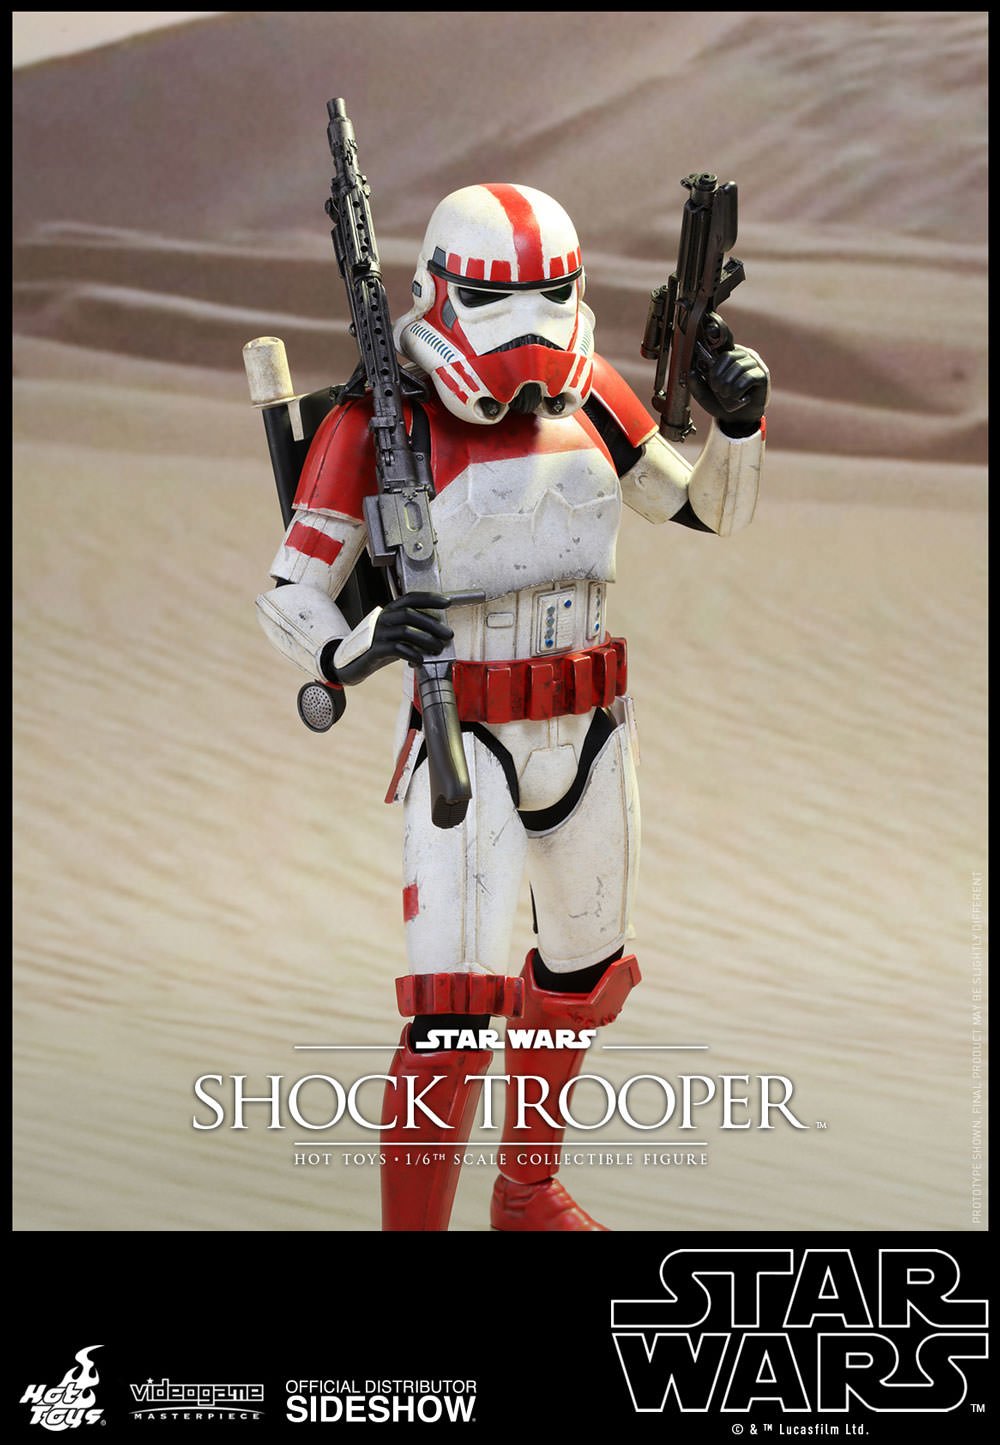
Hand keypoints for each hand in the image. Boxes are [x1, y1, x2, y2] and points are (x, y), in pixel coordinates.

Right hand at [322, 592, 454, 685]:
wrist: (351, 664)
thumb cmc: (378, 649)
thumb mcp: (395, 635)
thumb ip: (412, 631)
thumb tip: (438, 634)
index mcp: (389, 611)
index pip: (410, 599)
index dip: (429, 599)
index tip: (447, 602)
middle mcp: (382, 619)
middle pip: (409, 614)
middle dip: (432, 624)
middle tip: (448, 634)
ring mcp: (377, 634)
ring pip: (405, 631)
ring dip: (426, 640)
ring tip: (437, 648)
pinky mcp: (374, 650)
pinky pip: (396, 648)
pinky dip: (412, 654)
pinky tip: (420, 660)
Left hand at [689, 342, 769, 436]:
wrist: (735, 419)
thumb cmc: (720, 402)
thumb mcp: (703, 394)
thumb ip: (695, 383)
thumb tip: (691, 371)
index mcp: (726, 356)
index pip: (724, 339)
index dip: (719, 334)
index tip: (709, 333)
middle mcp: (741, 356)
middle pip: (728, 356)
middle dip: (718, 374)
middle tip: (716, 388)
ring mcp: (753, 365)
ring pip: (738, 366)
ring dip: (728, 384)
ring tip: (725, 394)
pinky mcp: (761, 376)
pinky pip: (748, 377)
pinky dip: (738, 389)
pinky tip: (736, 397)